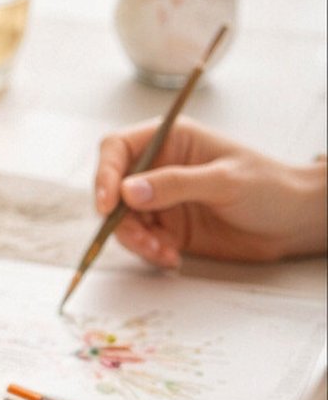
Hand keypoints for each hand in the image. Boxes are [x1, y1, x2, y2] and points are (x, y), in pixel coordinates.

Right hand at [93, 119, 327, 266]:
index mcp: (169, 141)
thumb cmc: (271, 187)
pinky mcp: (168, 228)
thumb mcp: (225, 181)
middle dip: (120, 217)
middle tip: (141, 239)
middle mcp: (158, 168)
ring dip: (135, 240)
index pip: (117, 149)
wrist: (296, 222)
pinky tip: (172, 258)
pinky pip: (142, 241)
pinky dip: (149, 252)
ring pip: (123, 220)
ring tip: (162, 252)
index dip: (105, 173)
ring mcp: (161, 199)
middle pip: (113, 189)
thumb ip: (176, 184)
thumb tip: (127, 191)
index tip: (107, 203)